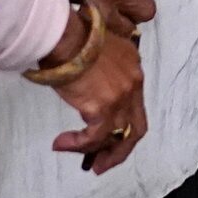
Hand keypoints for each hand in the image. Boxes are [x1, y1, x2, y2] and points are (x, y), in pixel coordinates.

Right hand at [42, 8, 147, 174]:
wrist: (63, 34)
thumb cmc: (72, 35)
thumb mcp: (95, 48)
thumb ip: (98, 66)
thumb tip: (85, 81)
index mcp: (132, 68)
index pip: (134, 104)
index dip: (121, 123)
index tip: (105, 134)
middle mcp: (132, 83)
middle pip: (136, 126)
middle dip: (121, 150)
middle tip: (104, 163)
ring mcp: (120, 96)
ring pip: (118, 136)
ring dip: (100, 152)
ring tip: (85, 162)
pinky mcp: (103, 107)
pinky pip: (95, 137)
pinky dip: (79, 145)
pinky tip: (61, 144)